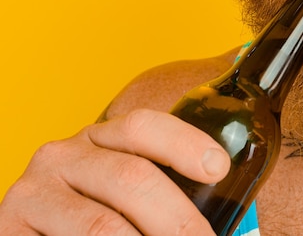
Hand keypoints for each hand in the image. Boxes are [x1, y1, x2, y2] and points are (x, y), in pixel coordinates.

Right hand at [0, 109, 230, 234]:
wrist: (32, 233)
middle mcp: (64, 155)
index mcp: (99, 138)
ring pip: (104, 225)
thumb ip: (161, 187)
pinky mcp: (11, 230)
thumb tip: (232, 209)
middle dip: (177, 220)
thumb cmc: (95, 212)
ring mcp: (34, 192)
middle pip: (132, 178)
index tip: (218, 168)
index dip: (184, 144)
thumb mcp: (123, 189)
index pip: (144, 126)